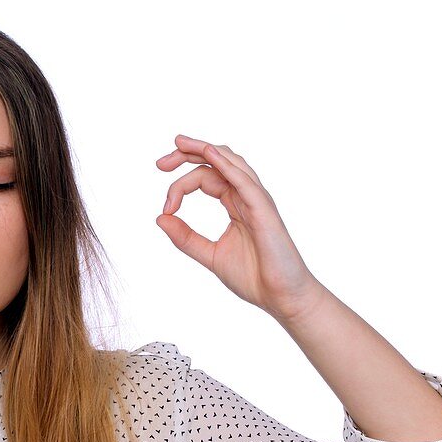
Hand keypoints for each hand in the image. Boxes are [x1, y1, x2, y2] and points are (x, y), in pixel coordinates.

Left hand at [155, 134, 323, 322]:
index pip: (204, 178)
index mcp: (235, 204)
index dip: (178, 188)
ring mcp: (257, 201)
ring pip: (230, 163)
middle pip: (216, 162)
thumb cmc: (254, 277)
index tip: (166, 209)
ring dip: (204, 149)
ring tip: (180, 143)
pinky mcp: (264, 210)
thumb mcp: (209, 254)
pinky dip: (226, 164)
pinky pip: (244, 180)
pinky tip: (208, 153)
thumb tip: (160, 218)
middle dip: (187, 155)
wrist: (282, 298)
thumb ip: (185, 237)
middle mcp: (246, 197)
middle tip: (160, 162)